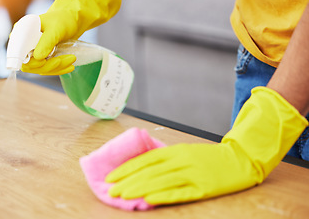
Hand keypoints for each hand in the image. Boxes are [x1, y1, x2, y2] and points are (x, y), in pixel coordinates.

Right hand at [25, 0, 120, 75]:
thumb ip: (46, 42)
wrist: (72, 20)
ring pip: (41, 69)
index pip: (19, 55)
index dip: (30, 62)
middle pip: (31, 66)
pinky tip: (70, 67)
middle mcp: (25, 46)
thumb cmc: (62, 19)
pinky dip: (60, 70)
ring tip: (73, 58)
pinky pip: (49, 69)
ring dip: (58, 68)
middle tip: (69, 58)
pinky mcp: (44, 59)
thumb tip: (37, 57)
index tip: (43, 61)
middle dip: (49, 66)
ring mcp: (34, 53)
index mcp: (21, 35)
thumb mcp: (55, 29)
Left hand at [106, 87, 307, 204]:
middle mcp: (181, 160)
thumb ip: (166, 158)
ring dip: (139, 188)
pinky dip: (163, 196)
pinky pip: (179, 192)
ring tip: (122, 195)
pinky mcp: (203, 187)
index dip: (127, 168)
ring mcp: (192, 174)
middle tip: (110, 190)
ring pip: (160, 181)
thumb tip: (142, 168)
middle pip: (149, 171)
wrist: (240, 159)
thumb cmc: (208, 157)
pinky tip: (149, 200)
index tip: (111, 176)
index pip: (145, 159)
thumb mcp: (186, 152)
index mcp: (176, 150)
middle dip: (127, 181)